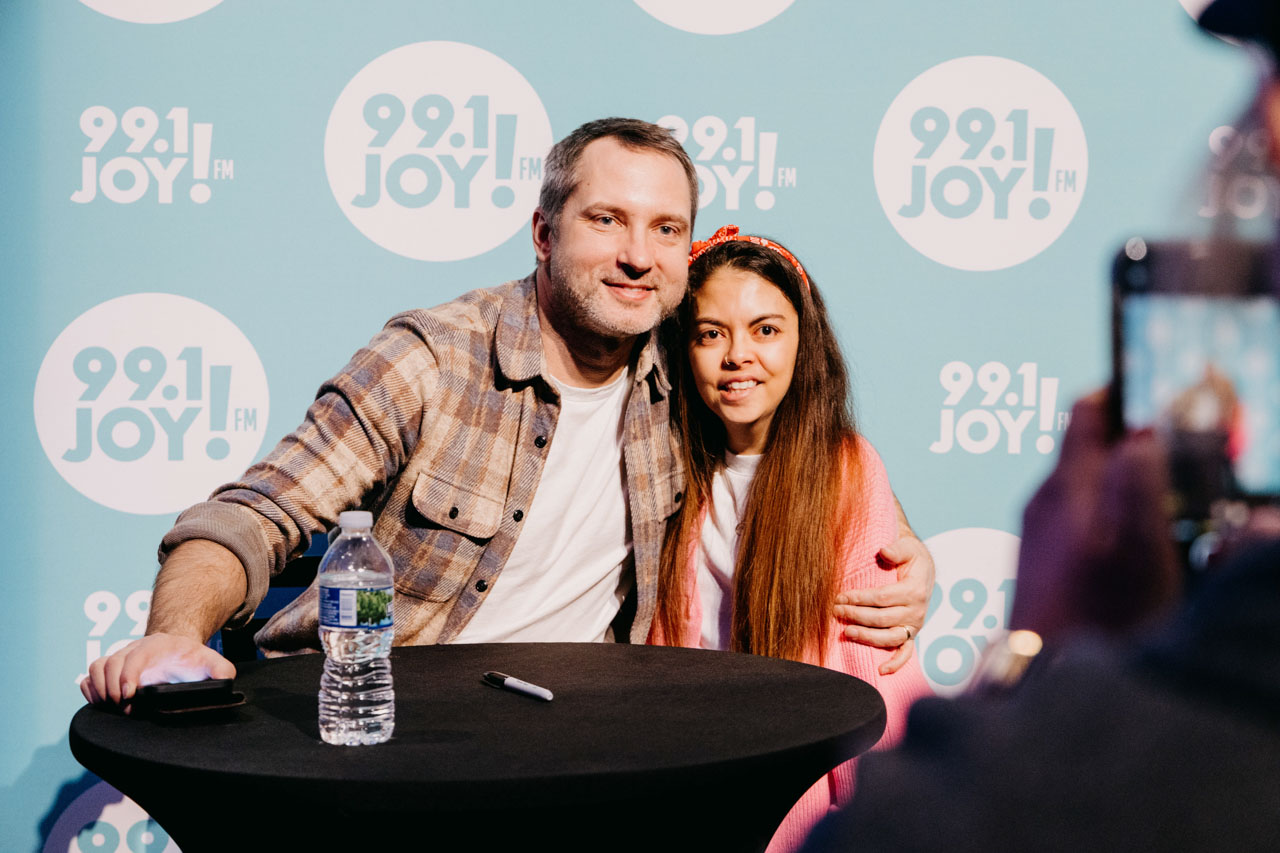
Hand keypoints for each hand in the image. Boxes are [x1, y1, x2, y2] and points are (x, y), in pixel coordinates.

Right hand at [79, 632, 235, 710]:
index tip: (129, 695)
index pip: (133, 656)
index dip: (127, 675)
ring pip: (96, 668)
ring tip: (113, 707)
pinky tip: (102, 703)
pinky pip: (89, 676)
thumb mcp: (210, 661)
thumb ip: (221, 670)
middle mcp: (132, 649)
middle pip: (109, 664)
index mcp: (155, 645)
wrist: (177, 650)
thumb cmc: (191, 658)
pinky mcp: (110, 670)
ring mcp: (118, 659)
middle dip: (113, 689)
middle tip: (125, 709)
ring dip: (100, 690)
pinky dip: (90, 690)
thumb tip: (225, 681)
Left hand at [834, 535, 934, 674]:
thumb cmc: (911, 557)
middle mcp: (917, 611)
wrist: (923, 568)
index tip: (840, 596)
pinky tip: (881, 670)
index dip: (859, 598)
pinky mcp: (911, 634)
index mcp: (914, 591)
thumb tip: (884, 551)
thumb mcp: (908, 547)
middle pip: (882, 619)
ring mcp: (914, 626)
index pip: (882, 598)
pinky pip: (906, 653)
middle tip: (835, 611)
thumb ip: (897, 549)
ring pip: (890, 638)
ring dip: (867, 637)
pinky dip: (895, 663)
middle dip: (856, 616)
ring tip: (846, 631)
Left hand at [1010, 392, 1179, 641]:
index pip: (1086, 412)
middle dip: (1128, 438)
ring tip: (1162, 491)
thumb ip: (1136, 481)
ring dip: (1120, 477)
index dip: (1122, 394)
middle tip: (1175, 443)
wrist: (1043, 677)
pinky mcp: (1042, 562)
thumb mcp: (1133, 544)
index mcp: (1065, 485)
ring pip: (1083, 483)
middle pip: (1086, 447)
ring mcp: (1038, 532)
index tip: (1157, 389)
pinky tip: (1131, 540)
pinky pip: (1079, 517)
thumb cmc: (1095, 615)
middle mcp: (1043, 501)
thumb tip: (1141, 433)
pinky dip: (1108, 512)